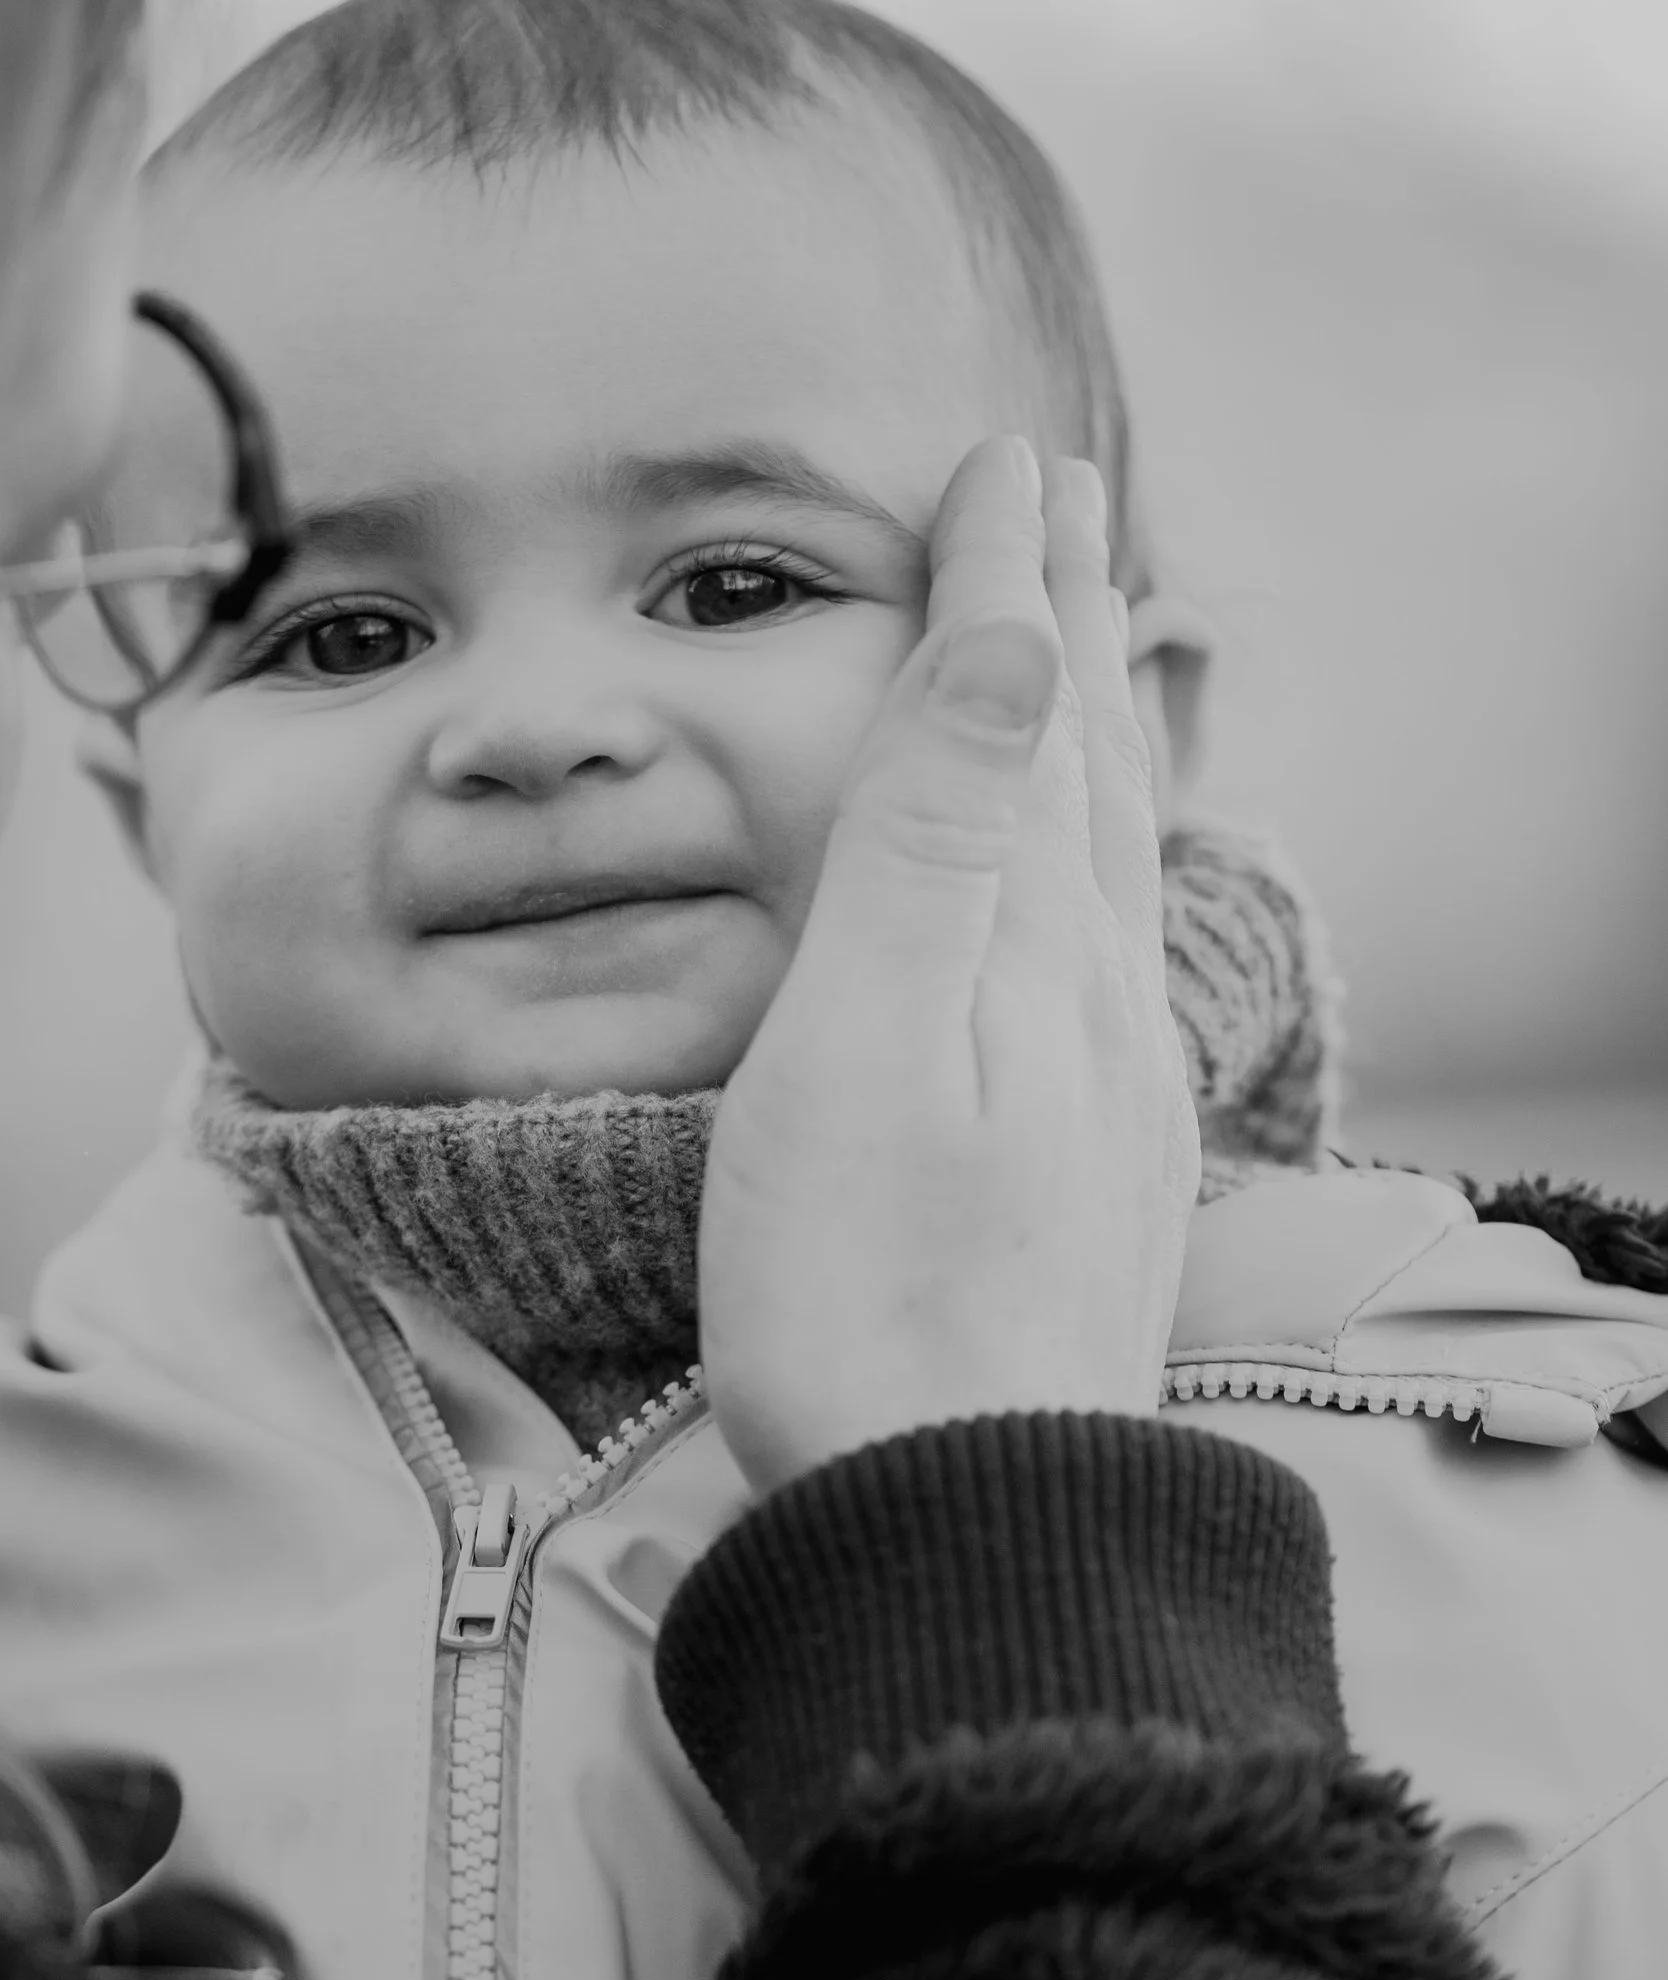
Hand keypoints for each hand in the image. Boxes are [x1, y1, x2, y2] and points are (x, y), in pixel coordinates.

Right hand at [698, 439, 1198, 1497]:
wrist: (957, 1522)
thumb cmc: (867, 1295)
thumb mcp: (872, 1044)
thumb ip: (939, 839)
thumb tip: (1022, 638)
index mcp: (1034, 951)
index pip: (1021, 716)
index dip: (1006, 583)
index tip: (1003, 457)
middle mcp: (1093, 1004)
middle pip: (1089, 771)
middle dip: (1066, 625)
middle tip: (1062, 502)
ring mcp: (1100, 1095)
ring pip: (1112, 863)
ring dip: (1096, 737)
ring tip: (1092, 657)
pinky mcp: (1085, 1175)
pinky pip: (1105, 955)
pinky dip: (1097, 867)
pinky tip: (1089, 904)